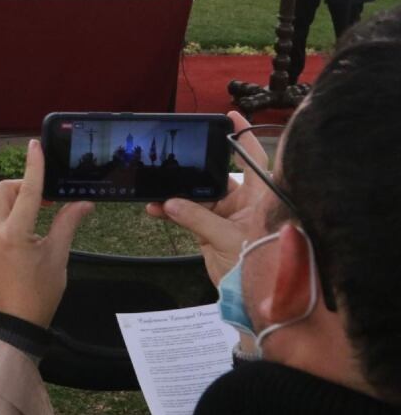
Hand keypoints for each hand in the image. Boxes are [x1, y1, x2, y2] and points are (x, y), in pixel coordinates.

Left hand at [0, 140, 93, 326]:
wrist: (16, 321)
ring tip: (29, 209)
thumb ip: (68, 223)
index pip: (27, 190)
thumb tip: (84, 203)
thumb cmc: (40, 292)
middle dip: (24, 186)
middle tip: (45, 200)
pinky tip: (10, 219)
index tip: (35, 146)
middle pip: (4, 189)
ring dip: (8, 196)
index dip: (33, 165)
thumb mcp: (58, 256)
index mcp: (14, 233)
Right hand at [146, 111, 270, 285]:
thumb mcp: (227, 240)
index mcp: (261, 197)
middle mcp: (245, 202)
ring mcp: (227, 216)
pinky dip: (170, 211)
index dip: (242, 135)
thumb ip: (197, 219)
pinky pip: (187, 214)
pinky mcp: (211, 231)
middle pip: (218, 175)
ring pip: (198, 196)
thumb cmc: (256, 266)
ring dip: (176, 194)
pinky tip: (154, 208)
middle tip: (174, 158)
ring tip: (155, 190)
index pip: (254, 158)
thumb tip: (169, 203)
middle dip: (195, 168)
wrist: (255, 300)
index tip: (229, 115)